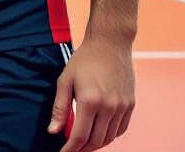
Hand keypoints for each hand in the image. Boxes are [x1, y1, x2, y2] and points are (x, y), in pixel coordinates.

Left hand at [50, 36, 134, 151]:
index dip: (71, 149)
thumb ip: (60, 108)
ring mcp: (122, 107)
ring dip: (96, 144)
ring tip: (84, 143)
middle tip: (72, 149)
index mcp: (90, 101)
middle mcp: (109, 107)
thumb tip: (53, 131)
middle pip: (96, 141)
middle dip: (83, 149)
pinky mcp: (130, 105)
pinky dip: (110, 136)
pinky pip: (120, 129)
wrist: (110, 43)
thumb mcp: (66, 79)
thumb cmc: (84, 59)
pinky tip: (100, 133)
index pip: (80, 136)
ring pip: (109, 137)